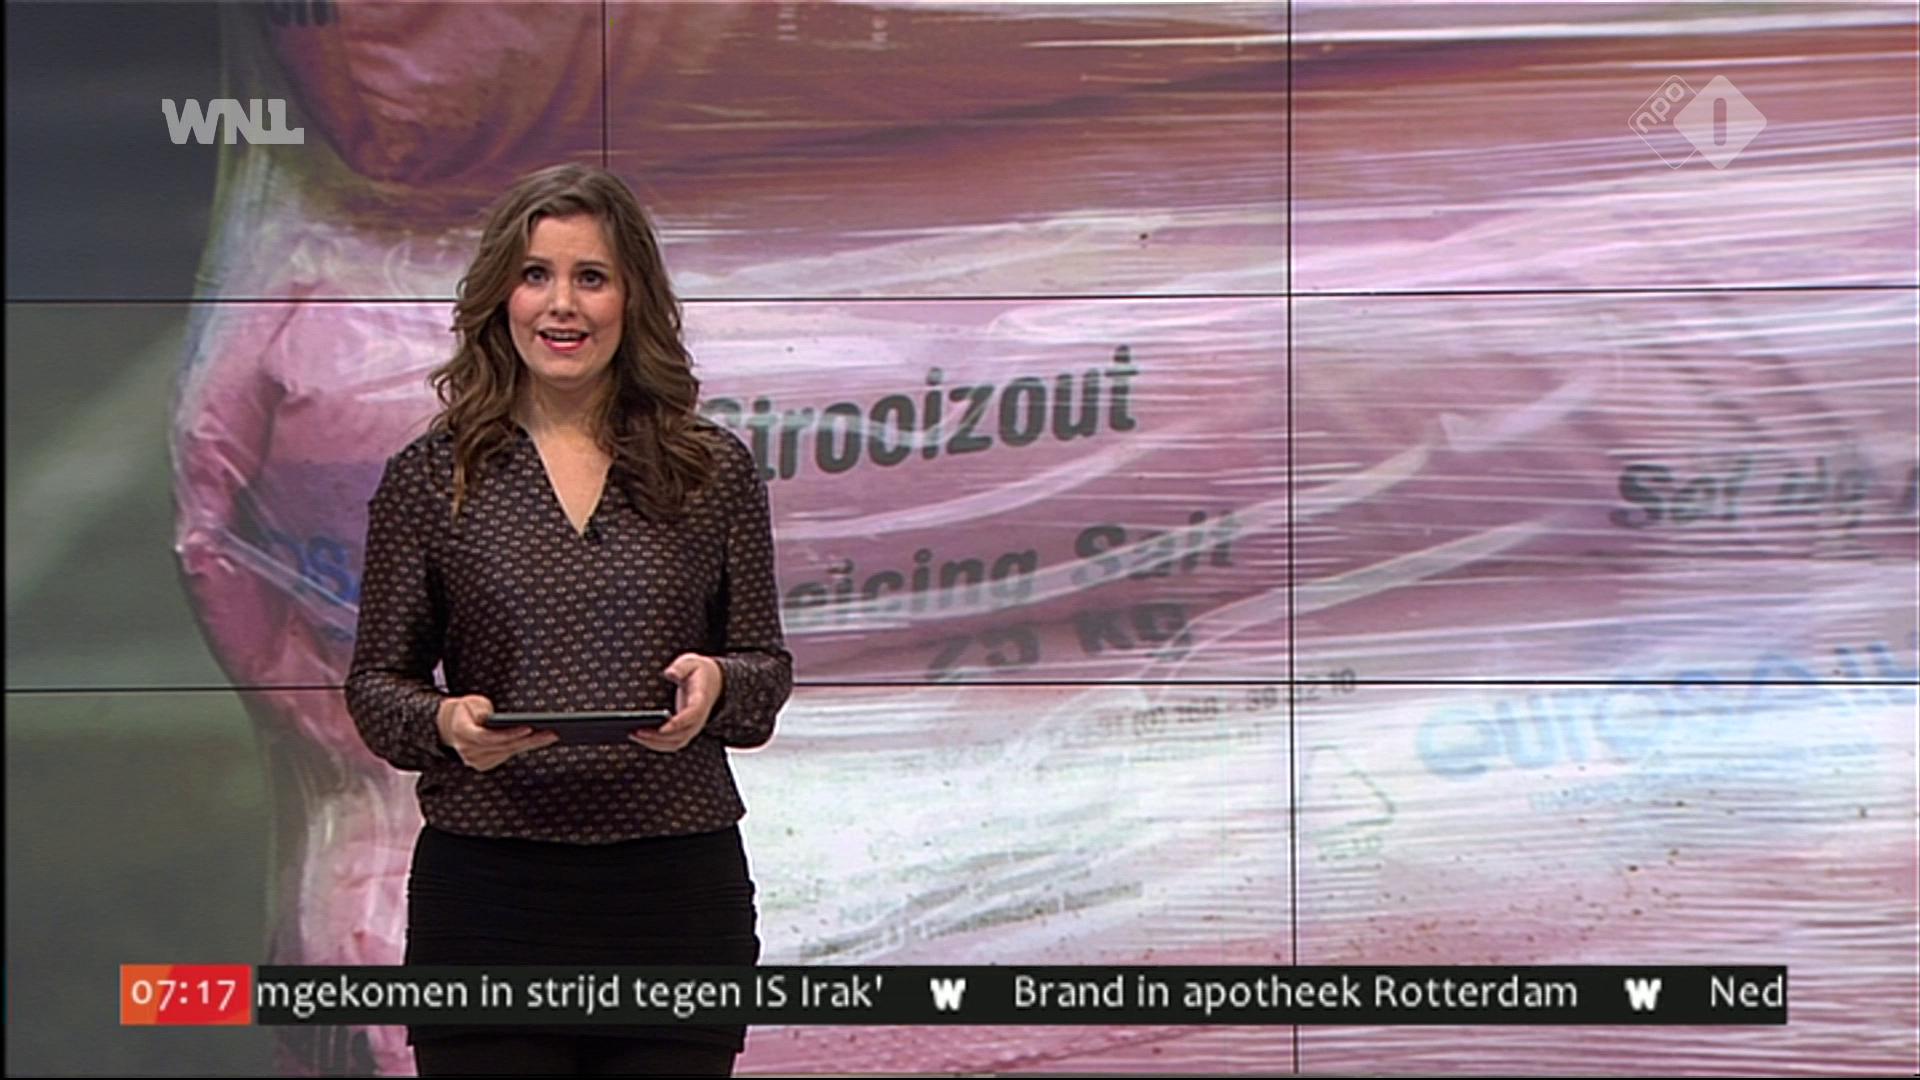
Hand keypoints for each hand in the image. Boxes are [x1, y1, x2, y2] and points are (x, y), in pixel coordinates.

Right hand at [436, 694, 557, 770]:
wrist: (452, 725)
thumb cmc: (466, 710)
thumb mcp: (470, 702)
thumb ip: (478, 709)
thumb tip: (488, 717)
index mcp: (462, 733)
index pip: (488, 737)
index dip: (509, 734)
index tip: (529, 727)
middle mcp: (468, 751)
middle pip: (504, 746)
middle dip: (529, 740)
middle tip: (551, 733)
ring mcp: (476, 760)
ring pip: (509, 752)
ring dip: (531, 744)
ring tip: (551, 735)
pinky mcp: (485, 764)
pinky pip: (508, 755)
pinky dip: (524, 747)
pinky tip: (540, 741)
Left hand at [633, 654, 721, 752]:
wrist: (712, 682)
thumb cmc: (698, 672)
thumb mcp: (691, 662)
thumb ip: (681, 667)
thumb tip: (670, 673)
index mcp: (701, 700)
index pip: (692, 715)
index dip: (678, 723)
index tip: (662, 727)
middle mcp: (698, 718)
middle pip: (681, 734)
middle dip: (659, 737)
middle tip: (637, 731)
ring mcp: (692, 727)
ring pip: (675, 743)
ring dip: (654, 743)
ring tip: (634, 735)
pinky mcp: (685, 731)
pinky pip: (672, 743)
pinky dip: (656, 744)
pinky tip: (640, 738)